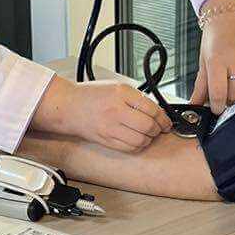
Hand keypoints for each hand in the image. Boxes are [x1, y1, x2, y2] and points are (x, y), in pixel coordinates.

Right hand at [34, 76, 172, 153]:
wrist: (68, 107)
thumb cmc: (90, 96)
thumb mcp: (116, 87)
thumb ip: (136, 97)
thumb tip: (156, 111)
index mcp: (120, 94)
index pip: (151, 108)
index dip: (163, 117)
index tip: (166, 120)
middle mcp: (115, 111)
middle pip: (147, 126)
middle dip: (158, 129)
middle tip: (159, 128)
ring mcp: (110, 128)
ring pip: (141, 140)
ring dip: (149, 139)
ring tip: (147, 133)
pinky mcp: (106, 140)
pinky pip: (130, 148)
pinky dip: (138, 146)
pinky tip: (136, 139)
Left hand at [191, 2, 234, 113]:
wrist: (233, 14)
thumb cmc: (217, 34)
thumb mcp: (204, 59)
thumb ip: (201, 85)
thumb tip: (195, 103)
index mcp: (218, 61)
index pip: (219, 94)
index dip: (217, 107)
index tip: (215, 109)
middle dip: (228, 101)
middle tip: (223, 97)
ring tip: (232, 83)